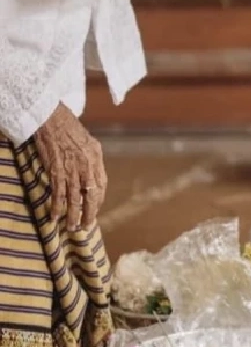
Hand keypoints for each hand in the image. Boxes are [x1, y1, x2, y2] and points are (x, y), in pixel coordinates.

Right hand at [33, 104, 107, 229]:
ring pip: (75, 198)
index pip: (101, 184)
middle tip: (86, 226)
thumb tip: (95, 176)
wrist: (53, 119)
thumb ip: (93, 160)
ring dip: (73, 215)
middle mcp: (87, 165)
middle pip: (91, 195)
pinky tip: (55, 216)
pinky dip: (57, 207)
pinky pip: (58, 193)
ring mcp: (72, 168)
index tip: (94, 209)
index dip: (98, 200)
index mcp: (96, 157)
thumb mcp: (89, 142)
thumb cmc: (70, 128)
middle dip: (89, 212)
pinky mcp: (56, 170)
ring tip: (72, 227)